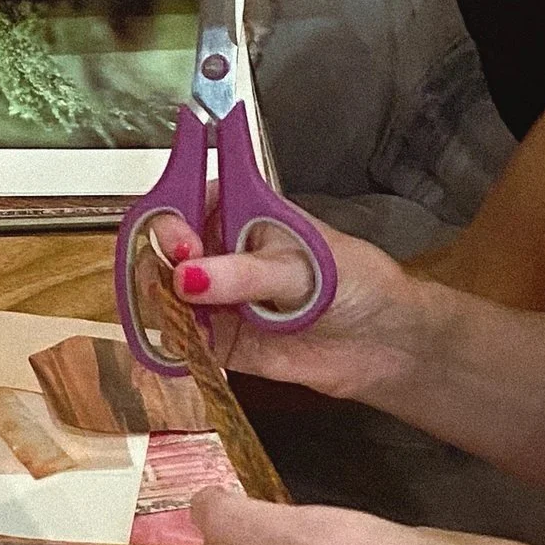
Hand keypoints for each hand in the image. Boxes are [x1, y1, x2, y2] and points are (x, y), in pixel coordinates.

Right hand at [150, 222, 436, 402]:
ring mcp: (216, 297)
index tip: (180, 241)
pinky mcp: (217, 340)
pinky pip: (180, 340)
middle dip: (161, 267)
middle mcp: (222, 252)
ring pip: (165, 296)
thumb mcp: (304, 269)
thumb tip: (190, 278)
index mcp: (243, 213)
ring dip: (162, 308)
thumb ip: (245, 274)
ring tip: (182, 317)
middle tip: (177, 284)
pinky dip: (173, 343)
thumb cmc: (356, 285)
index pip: (189, 201)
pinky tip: (182, 343)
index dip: (174, 220)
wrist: (383, 343)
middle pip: (165, 251)